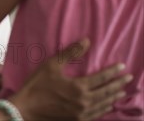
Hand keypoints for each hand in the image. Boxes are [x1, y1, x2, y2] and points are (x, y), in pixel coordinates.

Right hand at [10, 38, 131, 119]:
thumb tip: (86, 41)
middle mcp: (84, 101)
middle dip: (118, 84)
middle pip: (106, 92)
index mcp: (78, 87)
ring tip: (121, 92)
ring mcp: (81, 113)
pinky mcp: (77, 120)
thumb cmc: (37, 85)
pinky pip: (96, 115)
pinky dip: (104, 109)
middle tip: (128, 79)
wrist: (26, 108)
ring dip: (114, 97)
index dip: (113, 71)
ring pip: (103, 104)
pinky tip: (107, 106)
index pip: (101, 77)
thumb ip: (70, 53)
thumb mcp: (51, 65)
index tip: (122, 67)